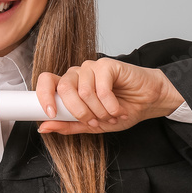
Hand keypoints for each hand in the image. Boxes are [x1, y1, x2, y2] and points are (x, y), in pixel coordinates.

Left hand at [35, 58, 183, 134]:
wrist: (148, 103)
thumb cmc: (119, 111)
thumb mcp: (91, 125)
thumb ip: (68, 125)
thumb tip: (43, 128)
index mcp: (69, 86)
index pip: (45, 82)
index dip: (43, 96)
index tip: (49, 114)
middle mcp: (77, 74)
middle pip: (63, 88)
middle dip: (78, 112)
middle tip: (94, 121)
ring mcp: (91, 67)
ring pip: (83, 92)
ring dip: (99, 111)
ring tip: (111, 116)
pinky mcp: (107, 65)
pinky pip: (101, 88)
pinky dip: (110, 104)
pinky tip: (118, 109)